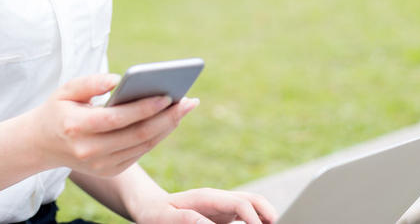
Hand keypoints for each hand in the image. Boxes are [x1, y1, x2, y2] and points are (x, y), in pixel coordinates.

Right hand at [28, 73, 198, 176]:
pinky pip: (141, 152)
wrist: (42, 145)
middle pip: (137, 135)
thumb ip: (90, 82)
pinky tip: (171, 119)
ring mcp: (101, 165)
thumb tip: (118, 80)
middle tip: (189, 100)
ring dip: (168, 127)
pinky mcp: (110, 171)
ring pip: (144, 146)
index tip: (168, 95)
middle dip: (167, 117)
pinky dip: (158, 136)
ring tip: (185, 106)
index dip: (144, 108)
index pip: (117, 118)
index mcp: (76, 127)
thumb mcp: (66, 90)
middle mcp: (90, 151)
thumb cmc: (58, 110)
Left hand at [132, 188, 277, 223]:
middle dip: (269, 214)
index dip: (254, 220)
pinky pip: (246, 216)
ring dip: (265, 218)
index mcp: (209, 197)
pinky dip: (256, 223)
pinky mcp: (223, 216)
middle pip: (254, 200)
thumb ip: (187, 219)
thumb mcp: (166, 218)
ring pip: (253, 207)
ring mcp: (223, 207)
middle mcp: (220, 199)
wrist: (151, 207)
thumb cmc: (156, 213)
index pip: (241, 204)